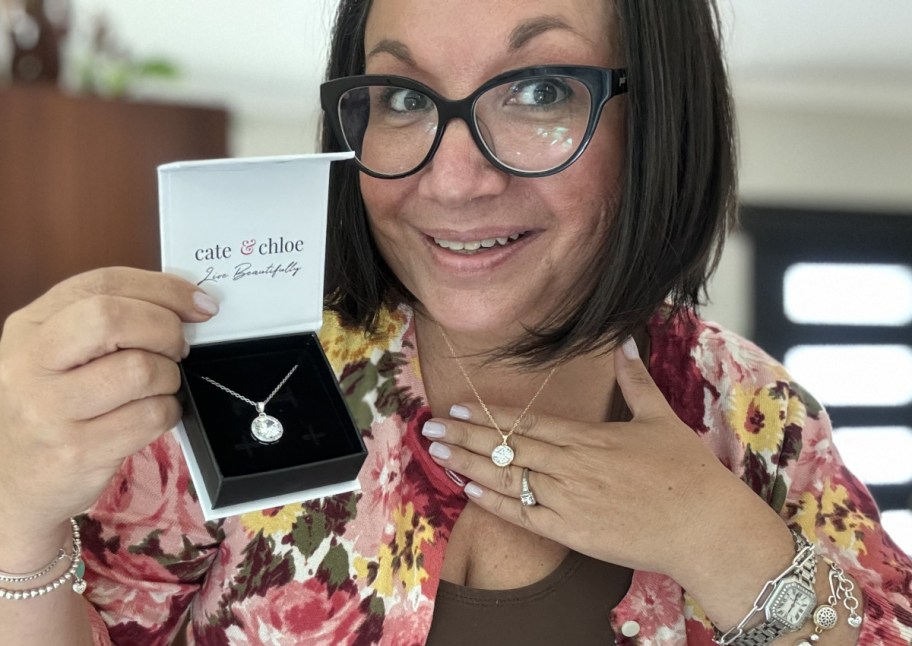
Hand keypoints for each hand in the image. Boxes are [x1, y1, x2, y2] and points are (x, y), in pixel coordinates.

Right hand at [0, 268, 217, 544]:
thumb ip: (110, 320)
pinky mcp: (77, 450)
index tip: (200, 303)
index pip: (103, 283)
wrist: (13, 483)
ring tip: (159, 387)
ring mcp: (49, 409)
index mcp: (30, 326)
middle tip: (177, 349)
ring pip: (140, 369)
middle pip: (113, 319)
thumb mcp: (60, 354)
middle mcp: (30, 363)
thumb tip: (191, 303)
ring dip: (169, 377)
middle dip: (164, 329)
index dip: (163, 289)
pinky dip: (169, 411)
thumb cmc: (53, 407)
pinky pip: (150, 416)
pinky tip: (154, 414)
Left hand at [421, 337, 791, 590]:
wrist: (704, 527)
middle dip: (464, 437)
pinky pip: (523, 517)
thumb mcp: (660, 417)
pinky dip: (493, 504)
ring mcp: (568, 501)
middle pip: (506, 448)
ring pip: (507, 480)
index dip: (487, 416)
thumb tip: (625, 340)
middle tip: (429, 429)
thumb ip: (635, 379)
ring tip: (438, 454)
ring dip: (468, 466)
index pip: (525, 423)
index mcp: (588, 437)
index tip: (457, 407)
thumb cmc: (687, 472)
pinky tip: (469, 492)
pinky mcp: (572, 533)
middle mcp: (570, 467)